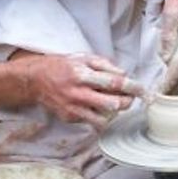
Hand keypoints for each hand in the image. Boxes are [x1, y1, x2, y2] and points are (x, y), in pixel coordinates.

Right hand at [26, 53, 144, 129]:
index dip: (131, 87)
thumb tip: (124, 73)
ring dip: (114, 111)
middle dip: (127, 102)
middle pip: (113, 104)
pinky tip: (97, 105)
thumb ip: (105, 65)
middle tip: (130, 97)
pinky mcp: (70, 118)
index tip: (141, 89)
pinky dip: (100, 115)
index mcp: (82, 74)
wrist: (35, 80)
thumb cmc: (62, 66)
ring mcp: (73, 108)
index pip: (114, 83)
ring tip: (114, 102)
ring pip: (105, 117)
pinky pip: (92, 121)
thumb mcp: (83, 57)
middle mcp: (78, 93)